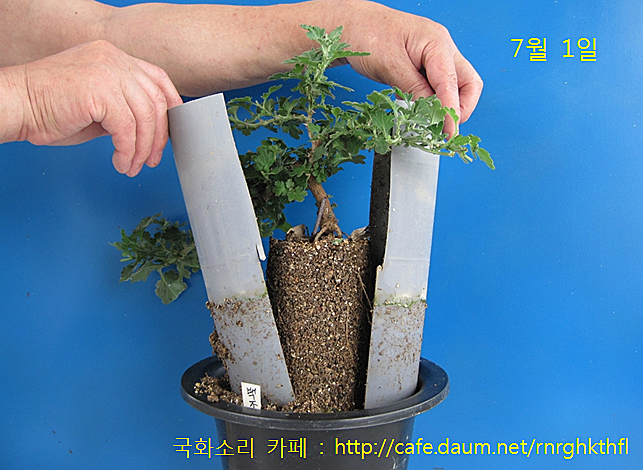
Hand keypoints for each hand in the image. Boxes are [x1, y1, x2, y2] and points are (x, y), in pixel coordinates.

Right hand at [13, 40, 181, 175]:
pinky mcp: (99, 90)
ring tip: (132, 165)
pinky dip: (128, 151)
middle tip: (151, 159)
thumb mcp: (98, 104)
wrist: (15, 106)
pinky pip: (128, 129)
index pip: (157, 78)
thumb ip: (125, 108)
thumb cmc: (49, 108)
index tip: (170, 131)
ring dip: (142, 149)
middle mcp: (112, 58)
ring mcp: (106, 71)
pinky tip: (120, 161)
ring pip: (145, 118)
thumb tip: (150, 129)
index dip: (170, 105)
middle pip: (156, 101)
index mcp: (113, 56)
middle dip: (158, 136)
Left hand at [336, 0, 482, 136]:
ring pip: (455, 87)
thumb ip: (413, 88)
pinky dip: (434, 103)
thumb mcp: (390, 64)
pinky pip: (438, 88)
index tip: (449, 133)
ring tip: (431, 124)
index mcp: (437, 42)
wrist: (351, 24)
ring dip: (447, 107)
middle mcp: (441, 49)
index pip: (452, 83)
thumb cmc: (367, 34)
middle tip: (446, 129)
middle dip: (461, 108)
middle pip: (467, 83)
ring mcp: (434, 57)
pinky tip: (421, 112)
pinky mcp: (424, 67)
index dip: (452, 111)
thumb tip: (430, 113)